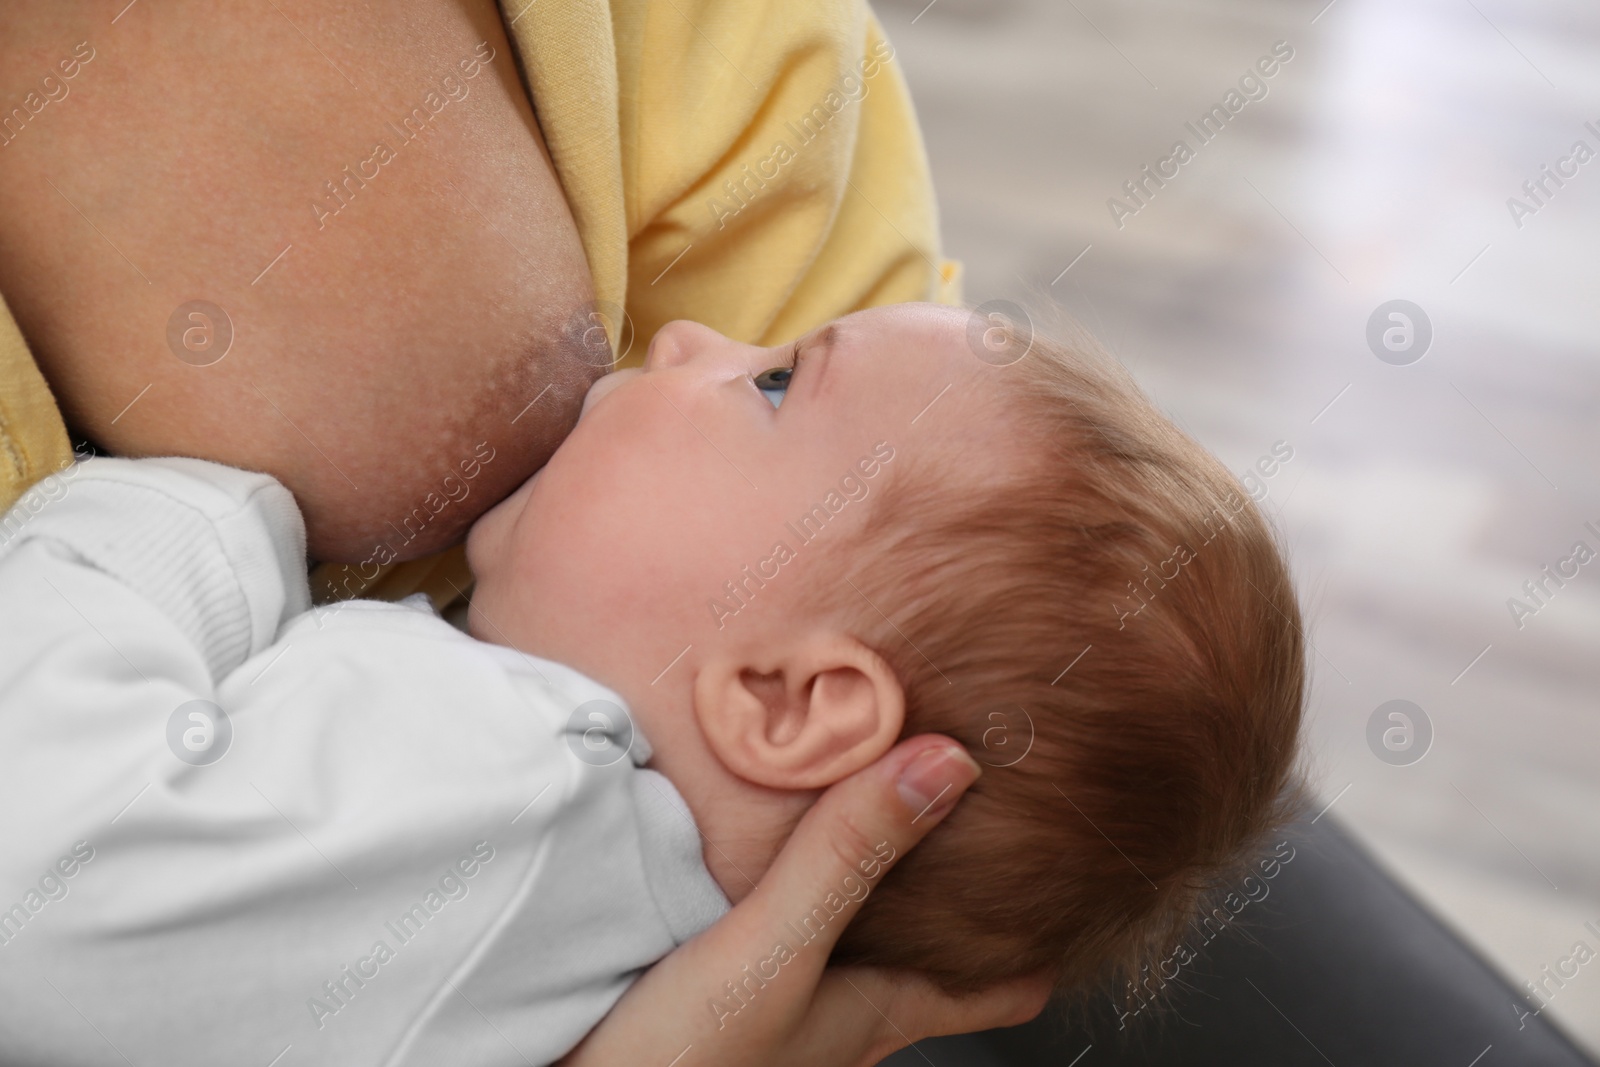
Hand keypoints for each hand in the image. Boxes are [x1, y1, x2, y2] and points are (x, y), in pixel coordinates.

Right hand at [558, 734, 1053, 1066]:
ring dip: (873, 874)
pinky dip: (796, 879)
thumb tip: (944, 765)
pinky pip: (781, 922)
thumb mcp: (773, 954)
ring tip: (880, 793)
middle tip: (977, 798)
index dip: (1041, 936)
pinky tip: (763, 839)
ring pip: (855, 934)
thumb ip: (847, 861)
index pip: (1000, 986)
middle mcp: (840, 1012)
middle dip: (957, 880)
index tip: (1075, 871)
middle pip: (928, 946)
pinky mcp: (716, 990)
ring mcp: (779, 1007)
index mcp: (878, 1010)